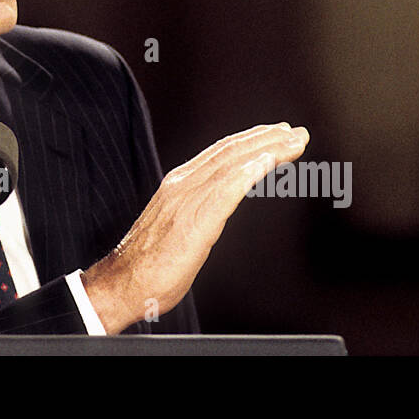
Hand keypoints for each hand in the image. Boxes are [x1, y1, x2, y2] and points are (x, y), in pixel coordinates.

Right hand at [81, 122, 308, 334]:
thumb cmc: (148, 265)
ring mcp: (187, 200)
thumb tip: (215, 210)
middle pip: (230, 152)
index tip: (275, 136)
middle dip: (266, 140)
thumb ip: (196, 212)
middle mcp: (182, 185)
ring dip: (267, 150)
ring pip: (233, 165)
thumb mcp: (176, 228)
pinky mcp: (195, 220)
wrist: (123, 284)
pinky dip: (249, 171)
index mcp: (178, 185)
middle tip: (295, 134)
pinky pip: (227, 189)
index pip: (220, 154)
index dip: (250, 141)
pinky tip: (268, 162)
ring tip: (293, 144)